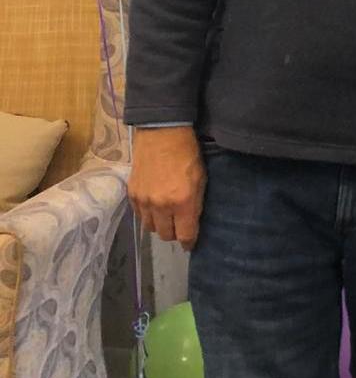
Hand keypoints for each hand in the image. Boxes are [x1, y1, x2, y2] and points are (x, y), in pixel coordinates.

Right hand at [129, 126, 206, 250]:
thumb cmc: (188, 155)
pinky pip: (140, 216)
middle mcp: (161, 206)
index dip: (189, 242)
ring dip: (160, 225)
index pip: (184, 235)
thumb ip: (196, 205)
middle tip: (180, 225)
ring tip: (167, 215)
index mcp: (182, 202)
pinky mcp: (132, 194)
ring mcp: (144, 200)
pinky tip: (155, 206)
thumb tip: (192, 223)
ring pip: (151, 228)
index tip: (190, 243)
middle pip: (166, 235)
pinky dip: (148, 215)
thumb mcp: (201, 180)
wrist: (162, 134)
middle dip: (175, 233)